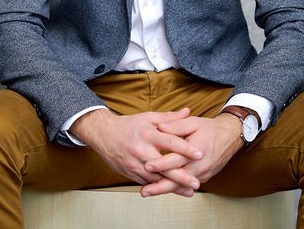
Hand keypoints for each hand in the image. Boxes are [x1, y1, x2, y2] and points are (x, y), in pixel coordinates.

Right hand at [70, 108, 203, 190]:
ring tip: (189, 191)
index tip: (199, 154)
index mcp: (148, 134)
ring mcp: (135, 164)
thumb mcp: (148, 117)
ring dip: (173, 186)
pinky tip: (172, 191)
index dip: (185, 149)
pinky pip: (147, 183)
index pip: (169, 142)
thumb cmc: (129, 125)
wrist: (104, 135)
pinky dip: (160, 187)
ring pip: (156, 179)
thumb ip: (169, 118)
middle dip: (181, 176)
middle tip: (196, 182)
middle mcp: (141, 150)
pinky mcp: (130, 173)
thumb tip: (188, 112)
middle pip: (164, 166)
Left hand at [139, 113, 243, 196]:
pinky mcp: (204, 177)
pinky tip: (160, 189)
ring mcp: (203, 174)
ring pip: (182, 185)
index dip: (161, 163)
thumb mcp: (193, 122)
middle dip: (160, 186)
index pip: (177, 159)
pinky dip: (174, 188)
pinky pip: (187, 185)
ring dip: (165, 189)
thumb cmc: (209, 128)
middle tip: (144, 191)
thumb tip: (160, 127)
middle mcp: (201, 165)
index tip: (146, 166)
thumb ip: (176, 124)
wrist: (230, 137)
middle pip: (178, 179)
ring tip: (147, 192)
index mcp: (198, 149)